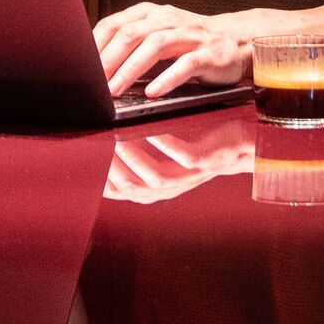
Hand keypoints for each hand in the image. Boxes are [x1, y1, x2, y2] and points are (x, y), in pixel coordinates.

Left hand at [94, 2, 254, 97]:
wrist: (236, 41)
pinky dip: (166, 78)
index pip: (115, 24)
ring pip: (156, 45)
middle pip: (132, 34)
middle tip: (94, 83)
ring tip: (116, 89)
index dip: (96, 46)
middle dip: (109, 59)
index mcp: (151, 14)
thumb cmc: (189, 43)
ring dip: (131, 68)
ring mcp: (190, 35)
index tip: (81, 68)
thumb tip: (95, 68)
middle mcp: (169, 19)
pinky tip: (152, 92)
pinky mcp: (209, 54)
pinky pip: (186, 64)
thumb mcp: (158, 36)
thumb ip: (131, 45)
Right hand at [105, 126, 258, 203]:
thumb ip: (135, 156)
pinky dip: (167, 145)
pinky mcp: (204, 161)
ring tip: (119, 141)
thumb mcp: (162, 156)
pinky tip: (153, 131)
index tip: (84, 162)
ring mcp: (188, 176)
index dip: (102, 181)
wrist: (239, 145)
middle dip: (113, 170)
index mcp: (154, 189)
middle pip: (134, 188)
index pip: (121, 192)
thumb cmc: (196, 144)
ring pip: (156, 178)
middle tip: (97, 148)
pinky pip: (183, 157)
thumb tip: (102, 140)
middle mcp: (169, 188)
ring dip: (135, 159)